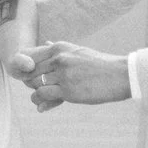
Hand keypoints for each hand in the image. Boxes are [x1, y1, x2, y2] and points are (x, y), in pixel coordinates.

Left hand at [9, 42, 132, 112]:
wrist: (120, 75)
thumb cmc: (100, 64)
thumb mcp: (79, 51)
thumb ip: (60, 49)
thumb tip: (46, 42)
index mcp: (60, 47)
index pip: (31, 56)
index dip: (28, 68)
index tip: (32, 76)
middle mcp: (59, 58)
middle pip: (31, 71)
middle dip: (31, 82)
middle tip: (38, 89)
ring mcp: (63, 74)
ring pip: (35, 83)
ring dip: (36, 93)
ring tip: (41, 98)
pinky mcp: (68, 90)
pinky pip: (43, 94)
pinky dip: (39, 101)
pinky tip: (43, 105)